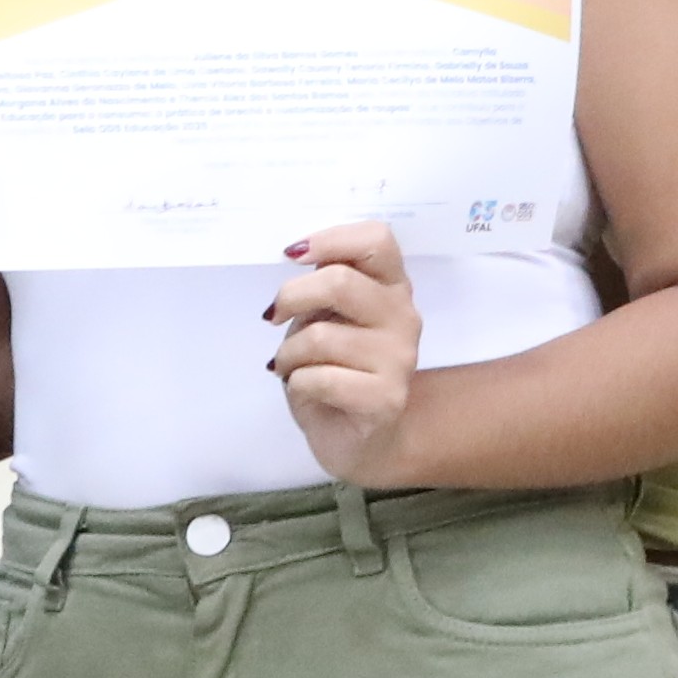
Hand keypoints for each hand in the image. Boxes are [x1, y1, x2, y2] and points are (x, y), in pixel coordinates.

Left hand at [269, 219, 425, 482]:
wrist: (362, 439)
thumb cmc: (338, 369)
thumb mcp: (329, 317)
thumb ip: (324, 286)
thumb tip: (296, 255)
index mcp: (392, 286)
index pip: (377, 240)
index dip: (330, 239)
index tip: (293, 255)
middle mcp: (404, 316)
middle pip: (340, 283)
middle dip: (292, 297)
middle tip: (274, 316)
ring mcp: (399, 359)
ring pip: (320, 336)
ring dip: (289, 353)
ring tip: (291, 366)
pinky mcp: (385, 399)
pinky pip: (319, 379)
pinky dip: (297, 384)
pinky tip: (305, 391)